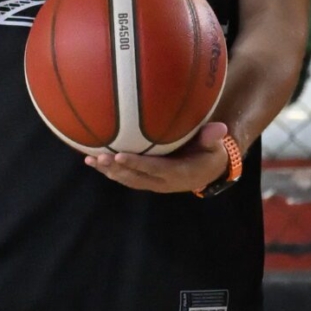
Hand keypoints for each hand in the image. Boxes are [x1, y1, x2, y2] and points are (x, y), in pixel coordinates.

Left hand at [86, 121, 229, 195]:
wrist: (207, 171)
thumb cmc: (210, 153)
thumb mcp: (215, 147)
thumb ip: (213, 138)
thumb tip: (219, 128)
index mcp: (179, 174)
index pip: (155, 170)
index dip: (137, 165)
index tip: (120, 156)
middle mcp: (163, 182)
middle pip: (136, 178)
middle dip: (117, 169)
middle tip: (100, 157)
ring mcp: (152, 182)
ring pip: (127, 179)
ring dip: (109, 171)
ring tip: (91, 160)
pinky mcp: (145, 179)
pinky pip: (125, 176)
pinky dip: (109, 170)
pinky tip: (92, 160)